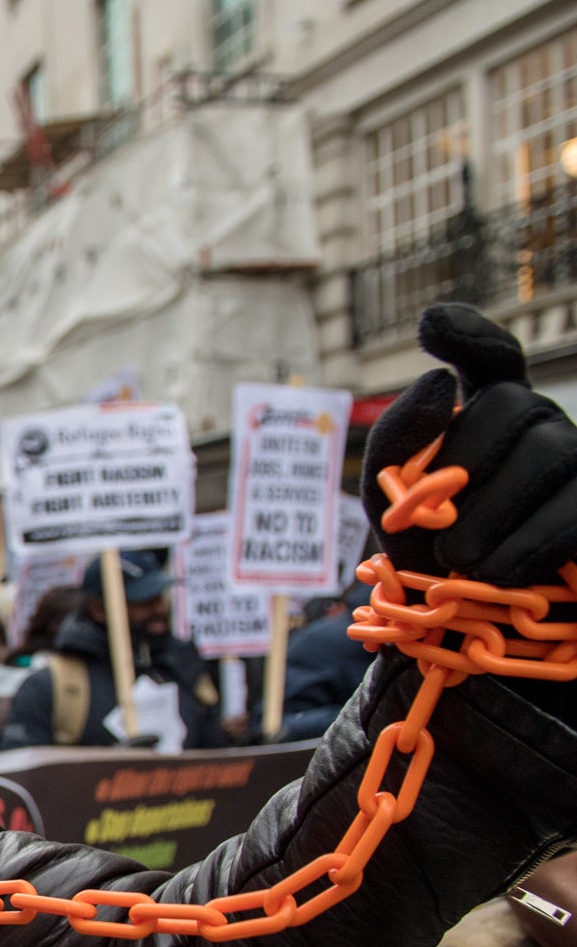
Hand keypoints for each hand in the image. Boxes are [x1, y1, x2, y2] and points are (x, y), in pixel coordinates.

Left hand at [361, 304, 576, 587]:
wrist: (459, 622)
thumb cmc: (422, 552)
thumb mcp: (387, 496)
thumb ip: (398, 437)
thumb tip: (438, 379)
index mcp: (485, 412)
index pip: (489, 355)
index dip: (467, 333)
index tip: (432, 324)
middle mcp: (540, 421)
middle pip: (508, 406)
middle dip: (461, 470)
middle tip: (436, 529)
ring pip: (544, 456)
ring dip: (486, 519)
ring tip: (457, 561)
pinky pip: (572, 512)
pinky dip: (524, 547)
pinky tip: (495, 573)